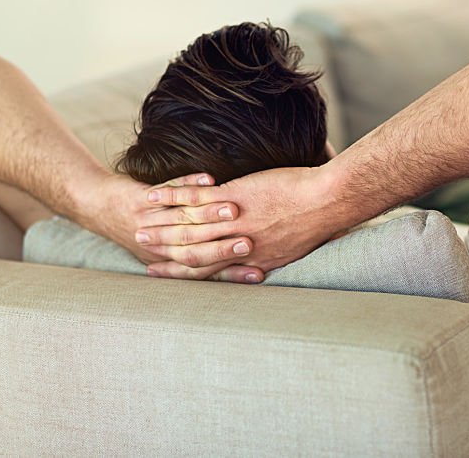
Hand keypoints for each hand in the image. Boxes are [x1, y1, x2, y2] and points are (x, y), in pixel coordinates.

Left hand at [74, 172, 260, 281]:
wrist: (102, 209)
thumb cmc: (145, 230)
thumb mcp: (171, 250)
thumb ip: (205, 258)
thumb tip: (244, 266)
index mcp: (174, 260)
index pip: (208, 270)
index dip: (233, 272)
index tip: (259, 273)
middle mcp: (162, 246)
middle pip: (198, 247)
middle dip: (224, 246)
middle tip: (249, 244)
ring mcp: (152, 222)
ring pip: (185, 218)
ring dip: (210, 213)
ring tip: (233, 211)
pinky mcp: (144, 200)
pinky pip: (169, 189)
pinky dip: (188, 183)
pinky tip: (208, 178)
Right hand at [135, 164, 351, 281]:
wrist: (331, 202)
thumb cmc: (323, 222)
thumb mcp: (296, 247)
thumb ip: (278, 251)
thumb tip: (273, 254)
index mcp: (255, 261)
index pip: (211, 274)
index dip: (183, 274)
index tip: (161, 273)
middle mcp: (239, 248)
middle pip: (193, 255)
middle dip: (163, 254)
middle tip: (139, 251)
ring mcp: (234, 224)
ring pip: (188, 229)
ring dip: (160, 227)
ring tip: (138, 226)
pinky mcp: (234, 200)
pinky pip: (195, 200)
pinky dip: (172, 197)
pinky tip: (153, 194)